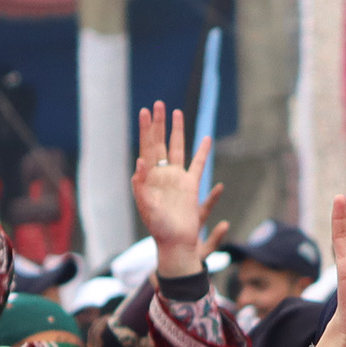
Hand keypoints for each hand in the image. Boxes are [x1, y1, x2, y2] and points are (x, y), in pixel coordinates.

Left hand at [131, 102, 219, 277]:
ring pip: (178, 148)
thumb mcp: (146, 207)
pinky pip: (198, 164)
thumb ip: (140, 186)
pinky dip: (203, 151)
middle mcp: (162, 174)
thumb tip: (139, 161)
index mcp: (149, 177)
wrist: (176, 242)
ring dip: (177, 131)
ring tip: (176, 112)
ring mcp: (177, 178)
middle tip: (158, 104)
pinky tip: (206, 138)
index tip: (144, 112)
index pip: (147, 147)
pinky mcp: (191, 186)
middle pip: (160, 142)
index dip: (145, 130)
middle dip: (159, 124)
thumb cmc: (158, 228)